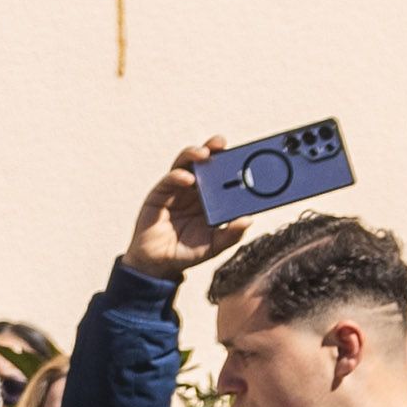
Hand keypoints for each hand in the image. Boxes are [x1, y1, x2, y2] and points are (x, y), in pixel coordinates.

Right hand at [123, 139, 243, 282]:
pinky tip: (186, 178)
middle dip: (212, 149)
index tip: (245, 153)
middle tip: (221, 143)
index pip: (224, 175)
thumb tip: (248, 220)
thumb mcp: (215, 246)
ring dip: (193, 155)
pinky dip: (177, 176)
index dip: (232, 162)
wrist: (158, 264)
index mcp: (213, 199)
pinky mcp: (159, 195)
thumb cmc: (188, 252)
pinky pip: (169, 181)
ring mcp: (177, 191)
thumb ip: (231, 234)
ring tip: (203, 153)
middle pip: (204, 163)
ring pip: (185, 165)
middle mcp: (196, 190)